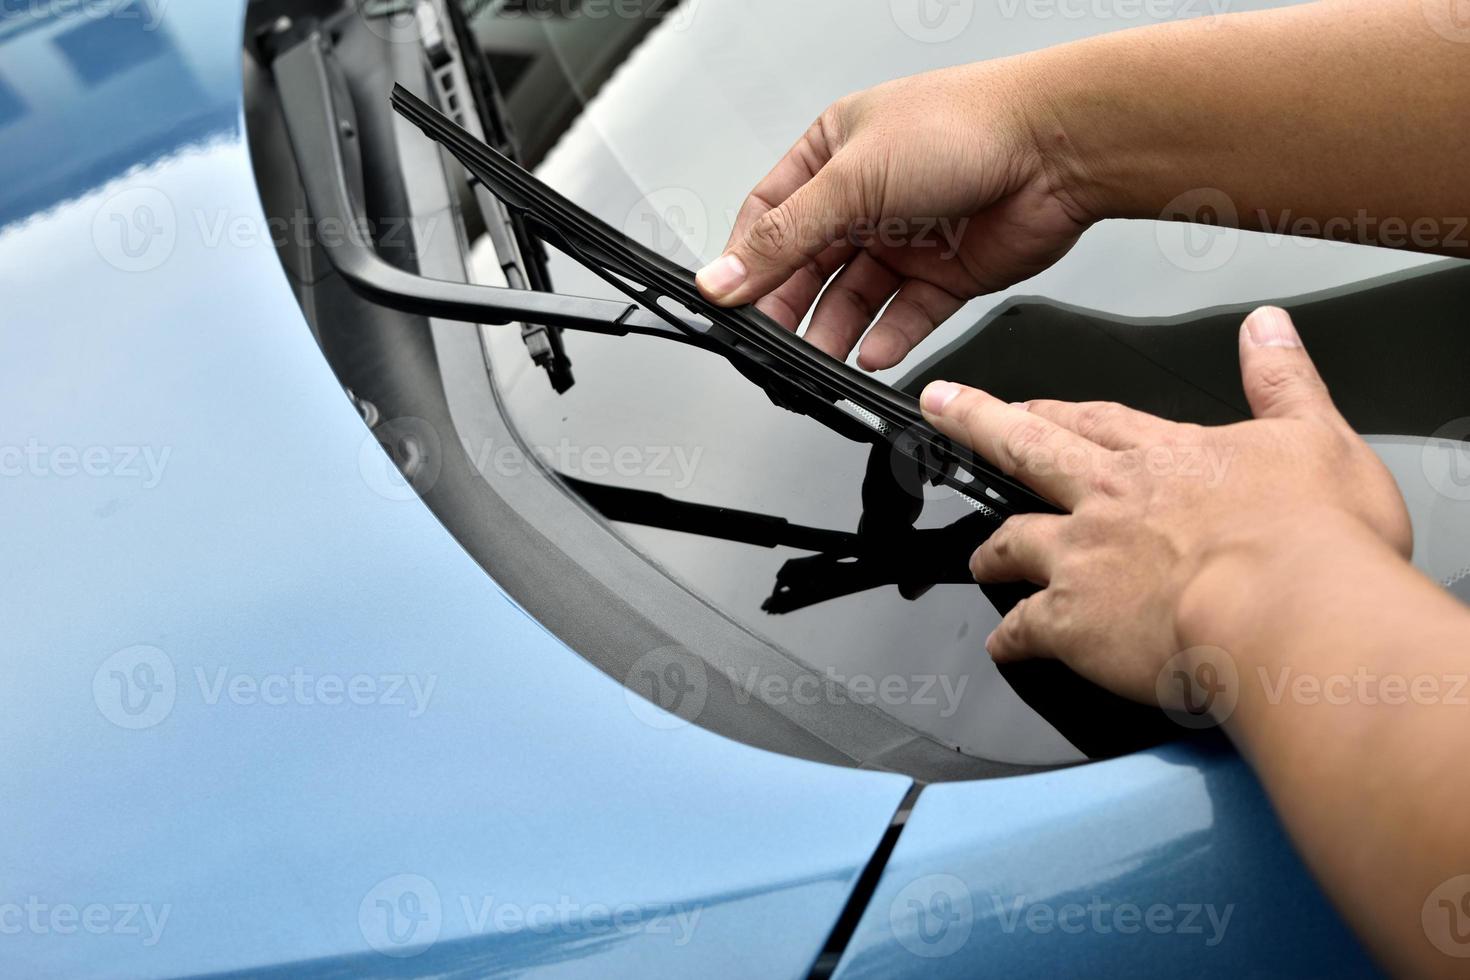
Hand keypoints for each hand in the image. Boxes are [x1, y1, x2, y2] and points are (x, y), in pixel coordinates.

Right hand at [695, 62, 1091, 370]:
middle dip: (787, 306)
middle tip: (771, 344)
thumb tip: (723, 276)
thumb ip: (784, 237)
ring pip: (852, 299)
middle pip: (807, 266)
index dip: (745, 261)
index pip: (769, 217)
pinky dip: (886, 339)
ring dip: (833, 332)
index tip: (728, 302)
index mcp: (832, 154)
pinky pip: (903, 317)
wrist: (1058, 148)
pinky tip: (870, 354)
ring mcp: (905, 237)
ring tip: (818, 361)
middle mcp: (866, 197)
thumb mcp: (851, 179)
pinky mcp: (944, 273)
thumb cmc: (965, 128)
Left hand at [920, 307, 1412, 705]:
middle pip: (1025, 450)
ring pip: (1013, 542)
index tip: (1027, 401)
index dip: (1055, 409)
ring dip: (992, 551)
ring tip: (978, 559)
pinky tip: (1004, 647)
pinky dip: (1012, 640)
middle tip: (942, 408)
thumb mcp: (1316, 436)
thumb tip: (1267, 325)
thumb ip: (1283, 379)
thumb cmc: (1316, 538)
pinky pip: (1024, 630)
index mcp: (1164, 456)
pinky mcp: (1072, 622)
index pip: (1094, 420)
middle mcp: (1109, 499)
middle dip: (977, 425)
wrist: (1289, 612)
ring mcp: (1082, 559)